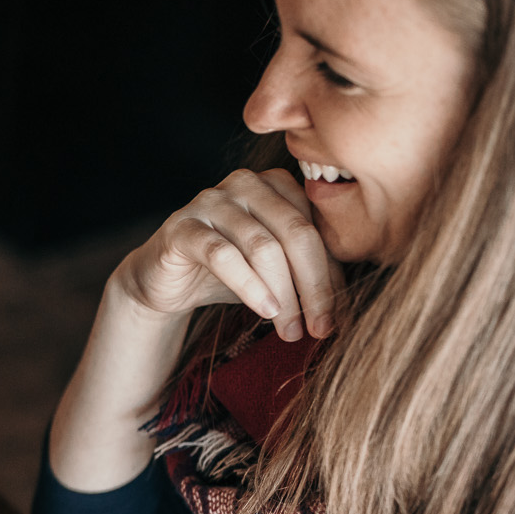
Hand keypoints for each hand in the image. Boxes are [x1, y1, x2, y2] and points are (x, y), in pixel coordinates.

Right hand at [112, 167, 340, 341]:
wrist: (165, 280)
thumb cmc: (228, 272)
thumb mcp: (277, 270)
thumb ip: (308, 272)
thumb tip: (350, 307)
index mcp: (277, 185)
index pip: (316, 229)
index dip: (331, 275)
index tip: (336, 318)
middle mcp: (246, 184)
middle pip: (295, 233)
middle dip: (312, 286)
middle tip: (319, 328)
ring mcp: (211, 201)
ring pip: (262, 246)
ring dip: (283, 294)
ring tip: (290, 329)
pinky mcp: (182, 227)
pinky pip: (222, 255)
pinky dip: (249, 286)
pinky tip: (264, 311)